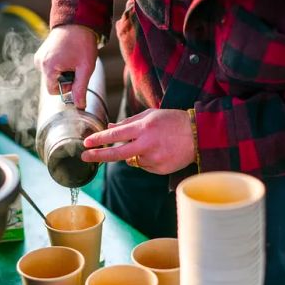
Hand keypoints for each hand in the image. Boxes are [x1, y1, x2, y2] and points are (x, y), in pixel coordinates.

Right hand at [34, 25, 96, 107]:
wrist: (78, 20)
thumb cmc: (82, 43)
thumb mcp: (85, 68)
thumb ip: (80, 88)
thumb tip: (80, 106)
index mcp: (48, 67)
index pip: (53, 91)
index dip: (66, 88)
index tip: (75, 76)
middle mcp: (39, 62)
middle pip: (51, 83)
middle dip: (64, 79)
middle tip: (75, 66)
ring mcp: (38, 57)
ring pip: (50, 75)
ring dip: (61, 72)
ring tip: (71, 58)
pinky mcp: (40, 53)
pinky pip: (48, 67)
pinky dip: (58, 65)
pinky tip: (66, 55)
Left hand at [80, 109, 195, 174]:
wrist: (200, 135)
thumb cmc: (173, 121)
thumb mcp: (151, 115)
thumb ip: (128, 122)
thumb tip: (108, 127)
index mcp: (144, 128)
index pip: (115, 134)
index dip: (99, 139)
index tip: (86, 143)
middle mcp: (147, 144)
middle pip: (116, 154)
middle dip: (97, 156)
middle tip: (84, 156)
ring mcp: (154, 159)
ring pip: (131, 160)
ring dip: (133, 154)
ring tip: (152, 144)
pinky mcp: (160, 169)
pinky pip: (144, 166)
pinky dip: (146, 160)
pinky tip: (159, 151)